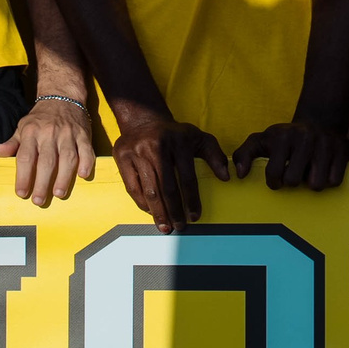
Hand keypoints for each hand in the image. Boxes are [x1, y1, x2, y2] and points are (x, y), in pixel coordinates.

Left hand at [0, 94, 96, 205]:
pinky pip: (86, 149)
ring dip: (63, 177)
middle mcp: (49, 133)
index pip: (26, 157)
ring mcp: (68, 134)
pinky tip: (83, 175)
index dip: (23, 176)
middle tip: (38, 200)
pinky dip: (86, 162)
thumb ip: (12, 143)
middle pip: (46, 161)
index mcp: (31, 132)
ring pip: (67, 157)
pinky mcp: (83, 134)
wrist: (62, 96)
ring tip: (58, 193)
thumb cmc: (40, 118)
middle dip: (42, 183)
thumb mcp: (22, 127)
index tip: (21, 193)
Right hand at [113, 110, 230, 230]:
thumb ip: (215, 155)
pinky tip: (151, 212)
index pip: (187, 177)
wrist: (143, 120)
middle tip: (180, 227)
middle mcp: (157, 146)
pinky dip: (143, 203)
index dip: (191, 200)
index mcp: (179, 141)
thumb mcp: (198, 138)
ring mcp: (137, 151)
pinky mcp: (122, 157)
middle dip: (174, 211)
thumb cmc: (175, 135)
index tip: (195, 217)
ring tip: (165, 227)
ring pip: (149, 190)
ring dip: (158, 213)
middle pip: (167, 187)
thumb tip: (226, 177)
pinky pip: (133, 188)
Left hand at [234, 119, 348, 190]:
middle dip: (292, 182)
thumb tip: (240, 175)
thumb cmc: (285, 138)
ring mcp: (326, 143)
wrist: (319, 122)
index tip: (277, 179)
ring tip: (309, 172)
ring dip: (311, 183)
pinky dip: (328, 180)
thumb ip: (243, 155)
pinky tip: (323, 170)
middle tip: (294, 174)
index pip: (274, 173)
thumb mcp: (261, 140)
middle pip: (294, 181)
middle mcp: (305, 137)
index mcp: (283, 135)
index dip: (274, 182)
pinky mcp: (343, 150)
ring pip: (316, 184)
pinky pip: (335, 181)